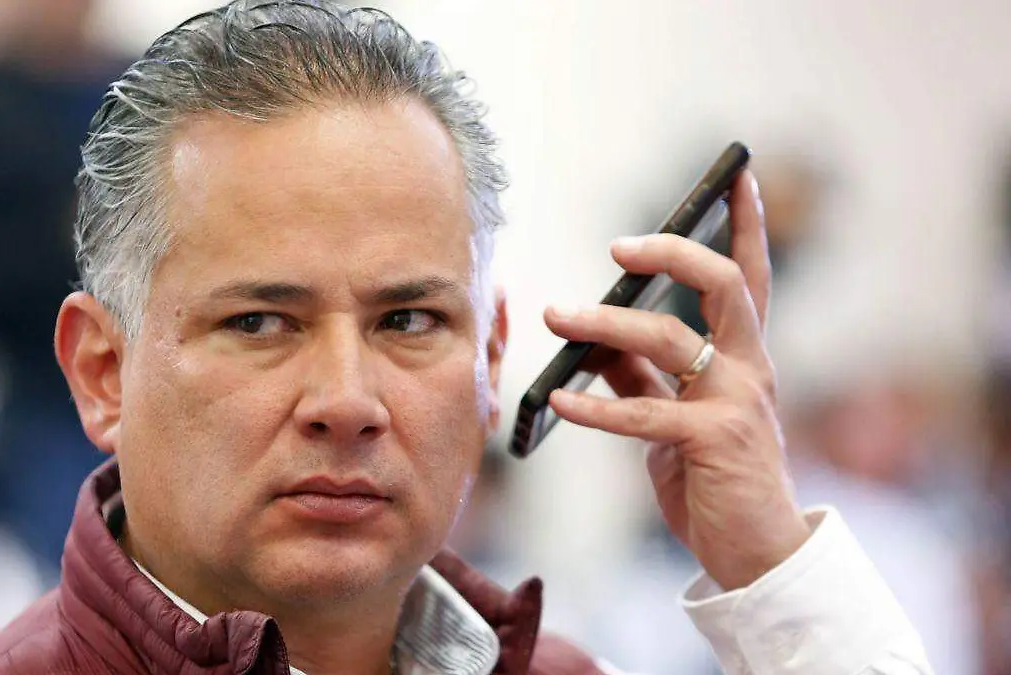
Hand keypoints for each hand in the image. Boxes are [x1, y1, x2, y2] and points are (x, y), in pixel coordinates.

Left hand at [543, 170, 810, 589]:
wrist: (759, 553)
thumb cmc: (716, 479)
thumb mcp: (675, 419)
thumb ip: (640, 376)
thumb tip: (591, 340)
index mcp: (745, 357)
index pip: (749, 277)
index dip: (744, 223)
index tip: (735, 173)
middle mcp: (750, 369)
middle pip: (723, 285)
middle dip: (673, 253)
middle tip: (619, 245)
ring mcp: (737, 403)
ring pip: (671, 338)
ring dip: (605, 322)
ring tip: (555, 314)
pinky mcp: (714, 442)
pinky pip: (645, 412)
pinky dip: (596, 407)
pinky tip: (558, 404)